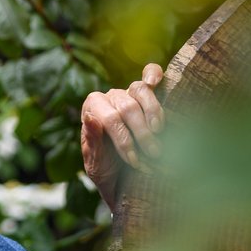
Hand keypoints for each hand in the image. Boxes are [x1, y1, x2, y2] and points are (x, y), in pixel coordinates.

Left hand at [80, 63, 164, 210]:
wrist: (122, 177)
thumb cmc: (105, 168)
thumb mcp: (95, 162)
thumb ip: (92, 141)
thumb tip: (91, 117)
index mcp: (91, 110)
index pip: (109, 119)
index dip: (124, 139)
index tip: (133, 160)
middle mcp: (108, 97)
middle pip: (127, 107)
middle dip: (141, 133)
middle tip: (154, 154)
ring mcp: (127, 93)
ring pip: (140, 91)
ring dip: (153, 112)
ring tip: (159, 132)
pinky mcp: (145, 93)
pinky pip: (149, 74)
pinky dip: (153, 74)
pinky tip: (156, 81)